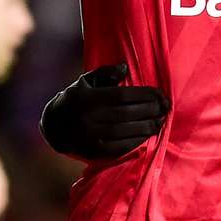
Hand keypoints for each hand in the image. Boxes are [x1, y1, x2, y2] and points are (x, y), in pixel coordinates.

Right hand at [40, 64, 169, 159]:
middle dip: (150, 110)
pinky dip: (136, 141)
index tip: (160, 94)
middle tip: (165, 107)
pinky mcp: (94, 152)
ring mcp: (90, 137)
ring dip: (147, 127)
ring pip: (125, 132)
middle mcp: (88, 118)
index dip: (144, 95)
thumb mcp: (86, 81)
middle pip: (126, 114)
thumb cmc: (76, 100)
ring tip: (160, 120)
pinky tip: (148, 134)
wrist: (54, 127)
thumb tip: (125, 67)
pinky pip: (120, 148)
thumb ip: (105, 73)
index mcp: (87, 98)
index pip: (122, 96)